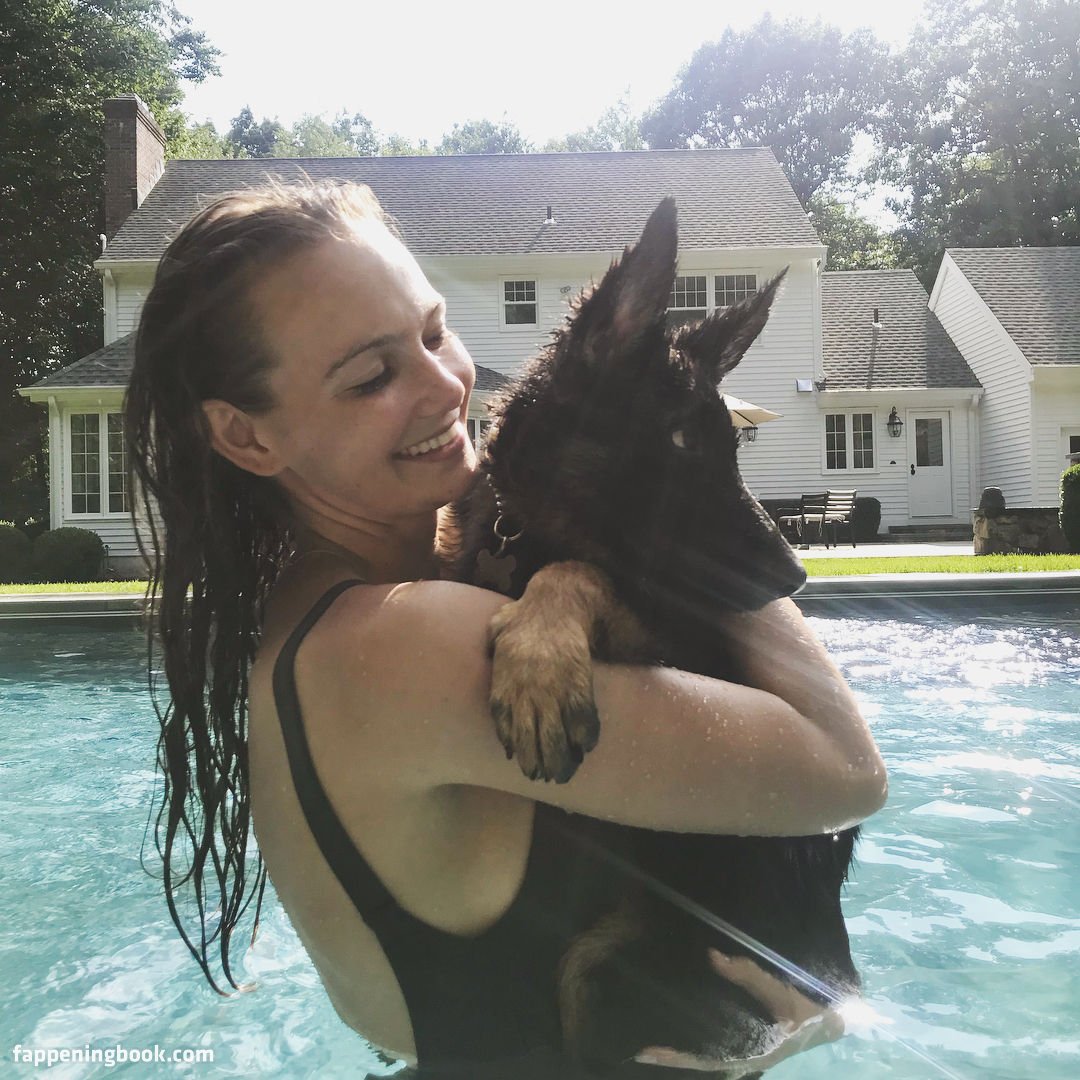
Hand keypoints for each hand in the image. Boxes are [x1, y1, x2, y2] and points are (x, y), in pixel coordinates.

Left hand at [633, 949, 845, 1074]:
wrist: (840, 1017)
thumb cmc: (813, 1012)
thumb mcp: (785, 997)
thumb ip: (751, 977)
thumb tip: (712, 956)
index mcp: (752, 1055)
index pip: (706, 1060)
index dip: (675, 1057)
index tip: (644, 1051)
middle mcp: (745, 1056)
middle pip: (702, 1058)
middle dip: (674, 1052)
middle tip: (639, 1042)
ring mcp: (747, 1047)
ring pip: (709, 1049)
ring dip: (685, 1043)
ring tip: (652, 1028)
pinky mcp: (750, 1036)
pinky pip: (719, 1037)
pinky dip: (700, 1030)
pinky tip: (684, 1014)